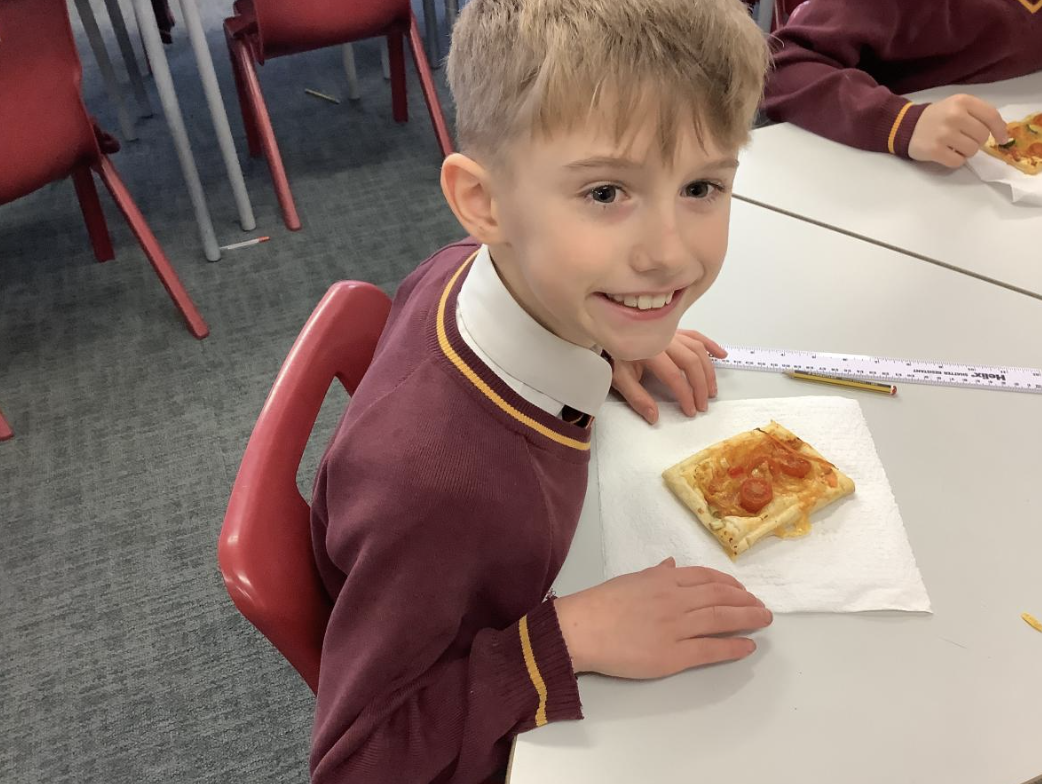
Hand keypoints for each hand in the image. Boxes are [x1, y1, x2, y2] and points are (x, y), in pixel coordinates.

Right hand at [555, 558, 771, 677]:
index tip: (741, 590)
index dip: (729, 584)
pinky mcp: (674, 655)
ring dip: (747, 619)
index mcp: (664, 580)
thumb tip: (671, 564)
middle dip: (746, 601)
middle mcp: (676, 599)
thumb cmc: (600, 603)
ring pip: (721, 619)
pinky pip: (710, 649)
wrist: (581, 628)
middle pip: (720, 597)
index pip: (706, 578)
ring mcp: (677, 627)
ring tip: (763, 620)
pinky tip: (748, 646)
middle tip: (762, 607)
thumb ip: (654, 574)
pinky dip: (733, 647)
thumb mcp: (630, 579)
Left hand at [612, 330, 726, 424]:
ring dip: (708, 370)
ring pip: (697, 349)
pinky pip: (696, 336)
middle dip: (700, 386)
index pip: (673, 375)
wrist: (609, 335)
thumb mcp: (619, 379)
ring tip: (711, 390)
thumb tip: (654, 417)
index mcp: (649, 351)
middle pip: (691, 361)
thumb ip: (637, 398)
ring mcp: (670, 333)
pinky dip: (710, 345)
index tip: (690, 410)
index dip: (684, 394)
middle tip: (703, 405)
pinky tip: (721, 355)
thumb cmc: (613, 357)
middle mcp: (663, 340)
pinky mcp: (674, 331)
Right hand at [908, 94, 1007, 168]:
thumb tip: (1001, 132)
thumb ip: (978, 114)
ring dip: (967, 152)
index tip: (1002, 139)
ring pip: (972, 150)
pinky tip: (947, 154)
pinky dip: (956, 161)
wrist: (907, 126)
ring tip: (955, 147)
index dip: (1000, 130)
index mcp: (962, 101)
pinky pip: (958, 162)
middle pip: (982, 136)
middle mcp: (954, 115)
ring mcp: (943, 133)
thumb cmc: (938, 117)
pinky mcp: (934, 150)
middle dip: (977, 141)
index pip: (991, 116)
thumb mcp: (958, 106)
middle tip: (965, 140)